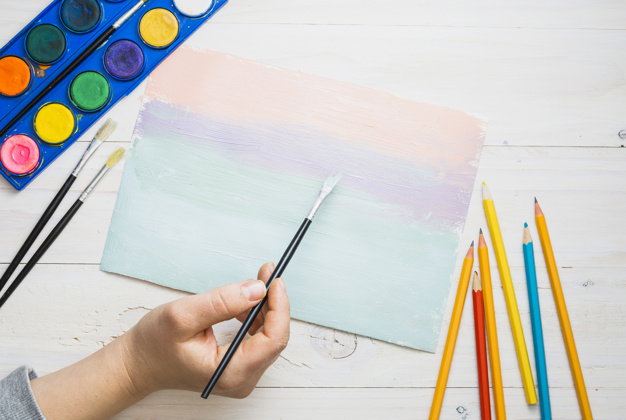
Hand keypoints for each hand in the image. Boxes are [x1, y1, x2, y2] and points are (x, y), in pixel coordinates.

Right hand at [122, 262, 289, 397]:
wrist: (139, 363)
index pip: (272, 339)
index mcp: (230, 373)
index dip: (279, 307)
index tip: (274, 280)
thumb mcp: (183, 316)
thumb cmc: (154, 344)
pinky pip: (259, 339)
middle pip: (274, 338)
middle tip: (265, 272)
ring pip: (269, 337)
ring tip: (255, 282)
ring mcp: (241, 375)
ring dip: (266, 307)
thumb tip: (257, 289)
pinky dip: (256, 316)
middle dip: (274, 303)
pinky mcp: (239, 366)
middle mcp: (241, 379)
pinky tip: (245, 303)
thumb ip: (222, 303)